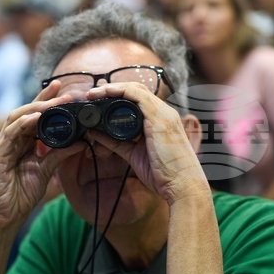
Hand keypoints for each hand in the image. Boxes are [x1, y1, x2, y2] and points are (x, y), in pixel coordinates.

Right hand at [0, 81, 86, 233]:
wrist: (6, 216)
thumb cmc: (22, 194)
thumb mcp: (46, 171)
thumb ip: (60, 155)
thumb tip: (83, 142)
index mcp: (23, 142)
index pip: (36, 116)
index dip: (48, 102)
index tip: (65, 91)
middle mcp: (12, 141)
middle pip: (26, 112)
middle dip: (43, 99)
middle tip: (61, 89)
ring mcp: (3, 147)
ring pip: (17, 118)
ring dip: (35, 108)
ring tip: (52, 102)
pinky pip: (10, 135)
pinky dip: (23, 124)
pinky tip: (35, 119)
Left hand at [84, 82, 207, 204]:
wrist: (181, 185)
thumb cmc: (164, 173)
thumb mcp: (134, 155)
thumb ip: (116, 143)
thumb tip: (95, 133)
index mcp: (160, 121)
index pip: (138, 99)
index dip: (118, 95)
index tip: (97, 100)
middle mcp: (163, 113)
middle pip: (136, 91)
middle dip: (113, 89)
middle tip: (92, 94)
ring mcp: (163, 114)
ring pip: (136, 90)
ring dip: (113, 88)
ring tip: (94, 93)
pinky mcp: (159, 118)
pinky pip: (138, 96)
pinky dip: (121, 91)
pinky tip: (107, 93)